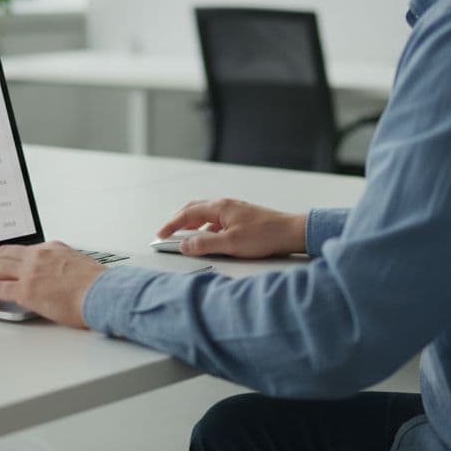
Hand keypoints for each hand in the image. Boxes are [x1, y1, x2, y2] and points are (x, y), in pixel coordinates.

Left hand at [0, 242, 104, 327]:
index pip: (25, 249)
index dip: (11, 259)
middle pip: (4, 254)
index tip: (7, 267)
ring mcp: (31, 271)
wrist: (105, 294)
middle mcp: (40, 255)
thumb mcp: (81, 266)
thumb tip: (61, 278)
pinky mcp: (26, 290)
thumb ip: (65, 267)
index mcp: (54, 248)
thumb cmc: (100, 287)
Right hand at [156, 198, 306, 257]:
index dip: (171, 225)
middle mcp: (225, 205)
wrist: (290, 232)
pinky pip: (216, 220)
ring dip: (192, 224)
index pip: (187, 213)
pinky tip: (209, 239)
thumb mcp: (230, 244)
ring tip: (184, 237)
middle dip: (178, 221)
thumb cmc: (265, 235)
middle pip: (194, 209)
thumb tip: (184, 245)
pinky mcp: (241, 218)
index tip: (160, 235)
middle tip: (167, 233)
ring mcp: (234, 210)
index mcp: (220, 207)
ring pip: (205, 214)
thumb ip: (204, 244)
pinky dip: (205, 228)